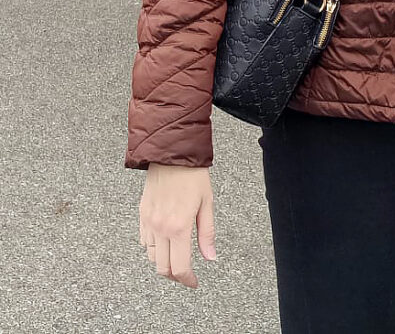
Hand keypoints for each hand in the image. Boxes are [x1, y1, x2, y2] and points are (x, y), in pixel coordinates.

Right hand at [139, 164, 215, 287]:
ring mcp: (148, 222)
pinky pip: (143, 241)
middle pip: (162, 268)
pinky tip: (165, 242)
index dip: (187, 280)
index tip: (193, 282)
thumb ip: (207, 234)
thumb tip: (210, 257)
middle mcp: (160, 228)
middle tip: (187, 272)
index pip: (179, 267)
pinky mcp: (141, 215)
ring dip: (163, 262)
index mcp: (179, 227)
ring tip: (177, 256)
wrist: (172, 154)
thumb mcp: (207, 204)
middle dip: (175, 275)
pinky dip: (153, 248)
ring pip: (150, 257)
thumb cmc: (193, 176)